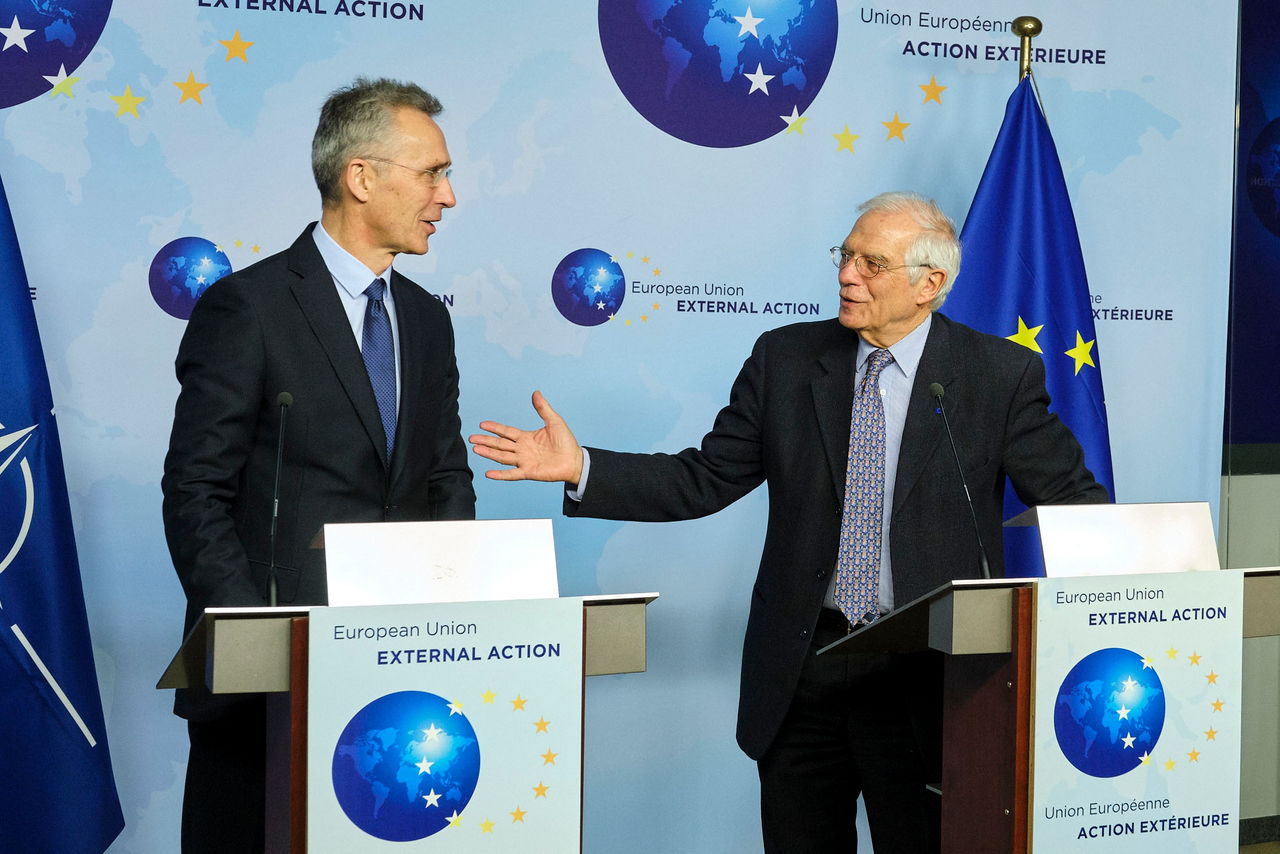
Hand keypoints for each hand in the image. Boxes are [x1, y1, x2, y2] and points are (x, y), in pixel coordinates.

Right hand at [469, 391, 584, 483]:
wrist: (575, 460)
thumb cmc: (566, 442)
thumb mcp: (554, 421)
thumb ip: (543, 408)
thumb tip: (536, 393)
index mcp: (526, 437)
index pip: (506, 431)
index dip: (495, 428)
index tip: (482, 424)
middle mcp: (522, 449)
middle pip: (500, 444)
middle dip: (486, 440)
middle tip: (471, 438)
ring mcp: (524, 461)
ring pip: (502, 457)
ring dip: (489, 453)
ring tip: (476, 449)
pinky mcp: (529, 472)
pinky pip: (512, 474)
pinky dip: (500, 474)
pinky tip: (488, 473)